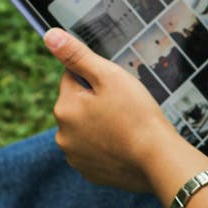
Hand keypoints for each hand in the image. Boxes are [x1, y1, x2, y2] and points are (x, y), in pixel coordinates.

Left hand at [44, 29, 187, 191]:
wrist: (158, 159)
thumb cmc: (137, 114)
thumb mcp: (109, 76)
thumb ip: (77, 55)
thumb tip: (50, 36)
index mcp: (65, 107)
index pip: (72, 77)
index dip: (96, 77)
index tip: (115, 86)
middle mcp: (62, 134)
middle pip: (77, 104)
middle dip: (96, 101)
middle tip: (124, 106)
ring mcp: (75, 156)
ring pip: (85, 128)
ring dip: (99, 124)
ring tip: (126, 126)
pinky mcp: (89, 172)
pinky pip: (93, 150)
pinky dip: (105, 145)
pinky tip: (124, 144)